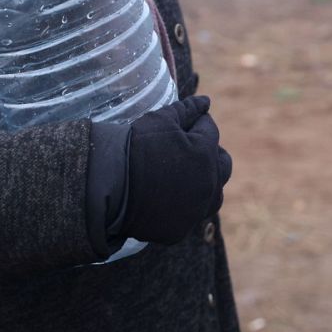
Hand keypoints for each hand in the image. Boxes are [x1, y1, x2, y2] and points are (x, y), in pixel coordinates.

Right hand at [121, 96, 232, 244]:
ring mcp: (195, 210)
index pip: (210, 131)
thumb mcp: (161, 120)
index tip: (185, 124)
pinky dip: (185, 207)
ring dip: (207, 184)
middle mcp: (208, 184)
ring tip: (189, 178)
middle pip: (222, 166)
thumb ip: (188, 109)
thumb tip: (206, 101)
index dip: (197, 124)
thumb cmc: (135, 146)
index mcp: (206, 153)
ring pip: (213, 196)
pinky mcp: (179, 229)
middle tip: (192, 150)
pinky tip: (169, 199)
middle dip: (211, 154)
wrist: (109, 185)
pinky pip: (190, 216)